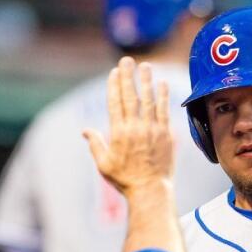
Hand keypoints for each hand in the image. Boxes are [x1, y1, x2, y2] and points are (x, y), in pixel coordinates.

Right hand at [83, 57, 174, 195]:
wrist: (150, 190)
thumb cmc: (125, 180)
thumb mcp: (104, 164)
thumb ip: (95, 144)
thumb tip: (85, 130)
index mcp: (119, 133)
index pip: (115, 103)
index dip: (114, 85)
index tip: (114, 72)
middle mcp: (135, 128)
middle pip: (131, 96)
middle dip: (128, 77)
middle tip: (127, 60)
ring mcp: (152, 130)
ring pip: (149, 100)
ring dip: (147, 81)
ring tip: (146, 66)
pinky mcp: (166, 135)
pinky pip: (164, 111)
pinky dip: (163, 96)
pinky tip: (163, 83)